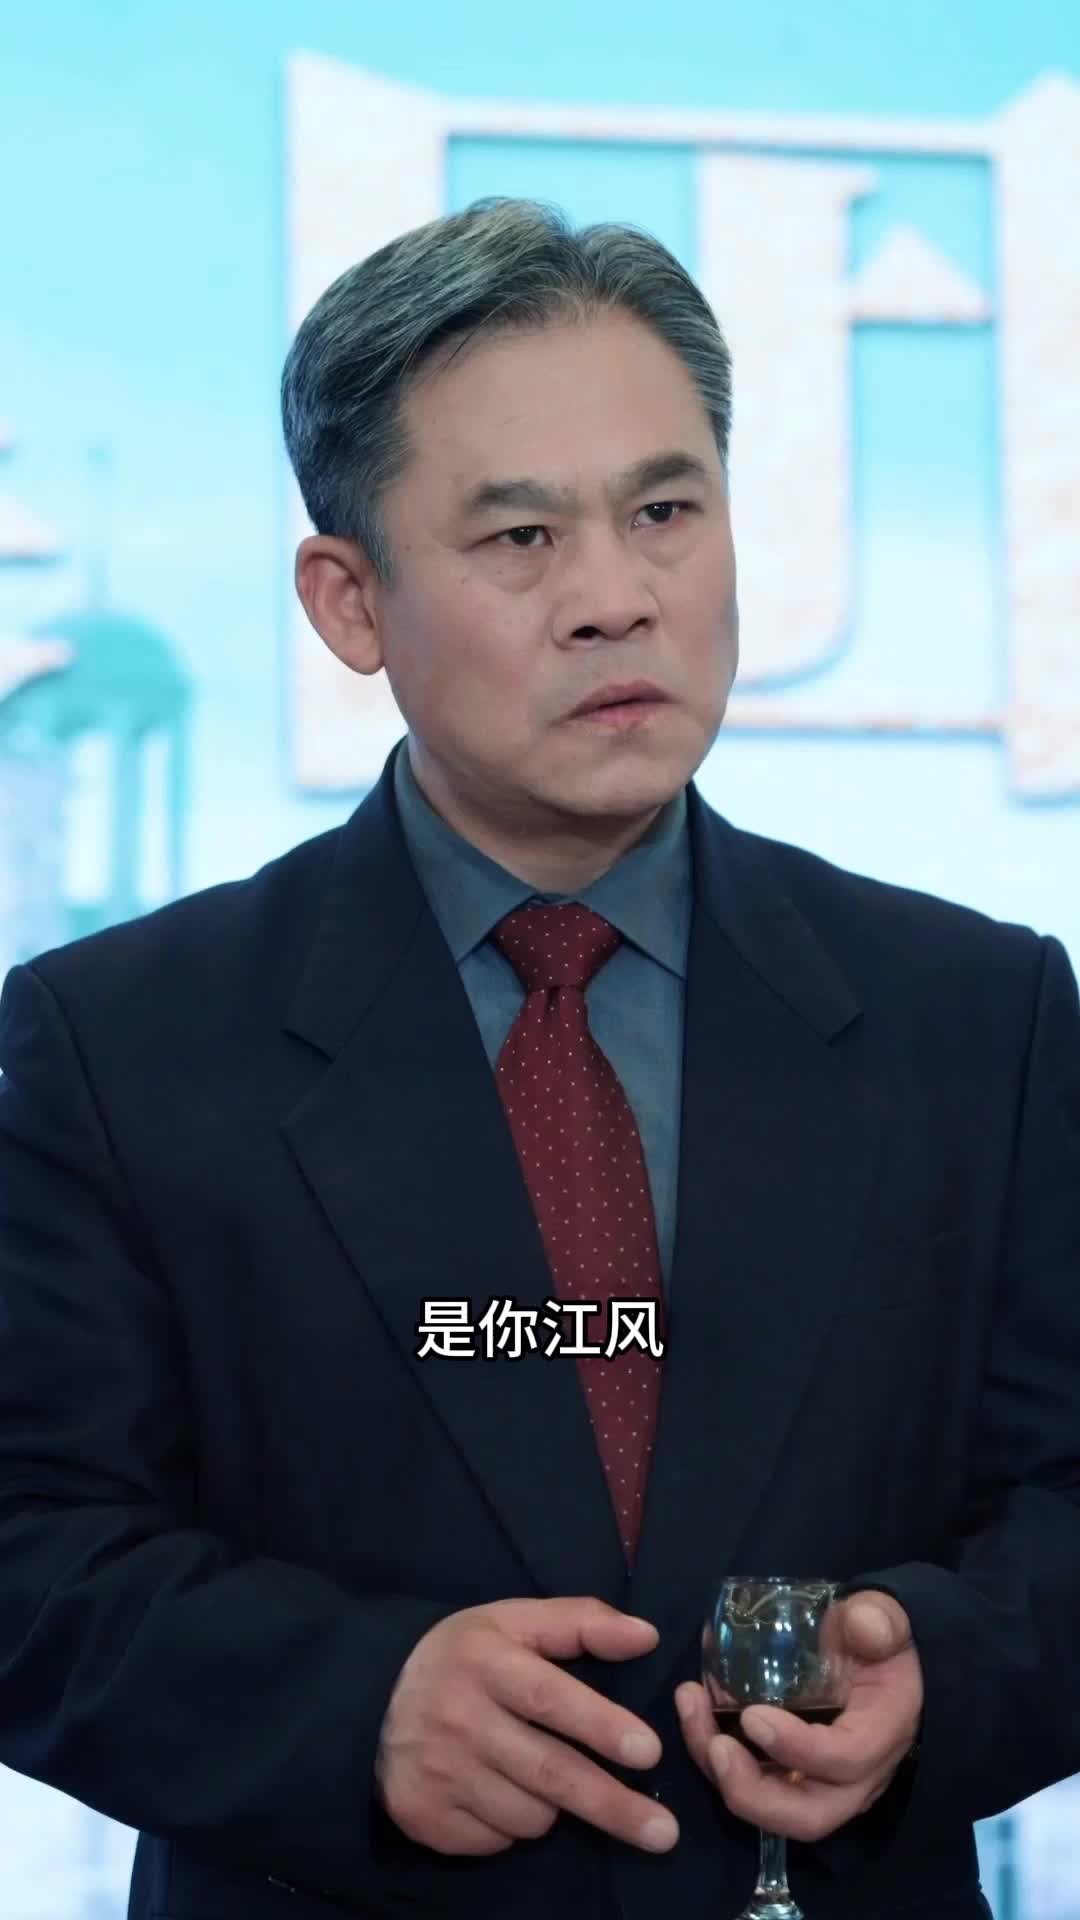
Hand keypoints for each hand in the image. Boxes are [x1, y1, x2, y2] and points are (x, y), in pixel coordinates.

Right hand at [375, 1596, 678, 1856]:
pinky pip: (498, 1840)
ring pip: (529, 1814)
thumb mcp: (513, 1622)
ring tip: (544, 1775)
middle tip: (665, 1834)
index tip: (650, 1752)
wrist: (372, 1700)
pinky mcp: (425, 1818)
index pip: (549, 1697)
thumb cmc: (463, 1657)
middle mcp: (459, 1719)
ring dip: (556, 1807)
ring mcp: (439, 1775)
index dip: (600, 1725)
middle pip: (549, 1773)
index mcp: (485, 1662)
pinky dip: (515, 1826)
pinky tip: (500, 1793)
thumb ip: (582, 1623)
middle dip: (612, 1806)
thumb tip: (648, 1636)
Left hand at [676, 1590, 922, 1844]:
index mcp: (882, 1734)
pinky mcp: (798, 1779)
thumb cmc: (878, 1641)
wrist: (883, 1662)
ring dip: (725, 1774)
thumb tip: (864, 1626)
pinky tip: (695, 1715)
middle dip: (752, 1792)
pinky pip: (759, 1788)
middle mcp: (859, 1778)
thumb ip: (877, 1620)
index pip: (845, 1761)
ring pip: (775, 1809)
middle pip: (808, 1816)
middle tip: (715, 1746)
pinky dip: (721, 1763)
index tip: (751, 1715)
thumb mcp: (885, 1619)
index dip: (797, 1748)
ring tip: (691, 1713)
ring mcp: (826, 1786)